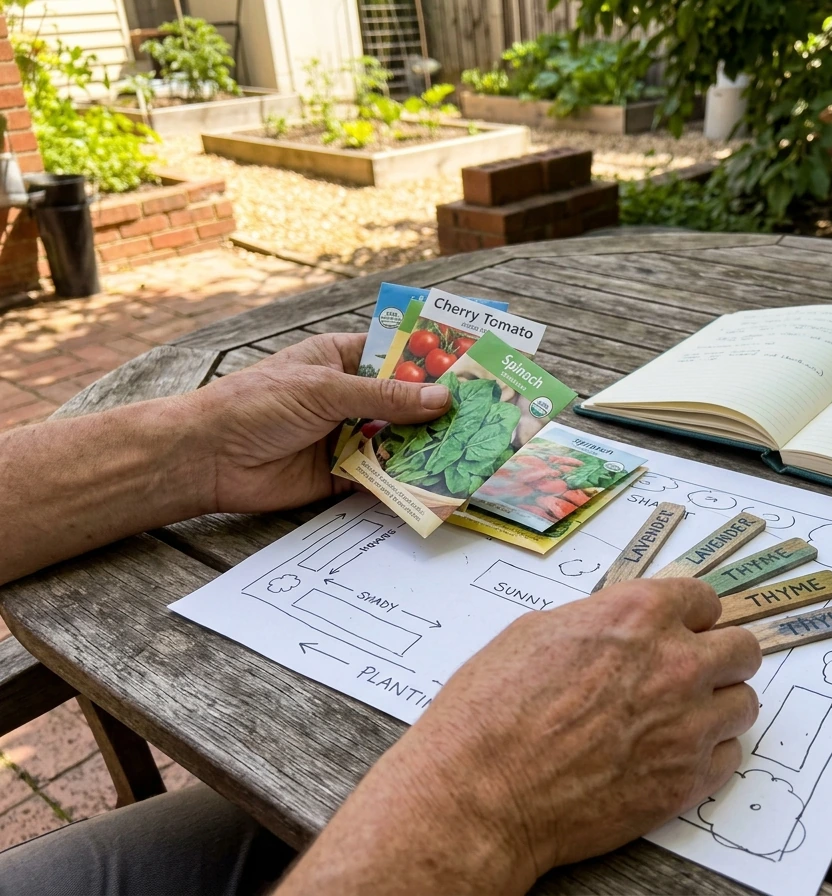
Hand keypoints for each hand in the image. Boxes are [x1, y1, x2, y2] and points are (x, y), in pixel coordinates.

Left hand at [184, 333, 450, 513]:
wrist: (208, 458)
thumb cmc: (256, 404)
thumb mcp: (325, 390)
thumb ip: (384, 397)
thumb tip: (441, 400)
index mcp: (341, 360)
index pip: (396, 356)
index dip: (432, 362)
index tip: (473, 366)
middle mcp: (348, 398)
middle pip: (404, 403)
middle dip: (438, 411)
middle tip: (485, 416)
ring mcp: (347, 437)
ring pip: (398, 442)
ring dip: (428, 447)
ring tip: (474, 450)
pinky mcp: (342, 476)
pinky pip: (382, 478)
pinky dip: (406, 482)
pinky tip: (437, 484)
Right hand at [278, 578, 760, 895]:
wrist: (480, 794)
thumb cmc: (490, 714)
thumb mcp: (535, 634)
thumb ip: (596, 623)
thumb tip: (615, 628)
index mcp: (636, 616)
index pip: (704, 598)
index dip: (691, 615)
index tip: (686, 627)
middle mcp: (674, 663)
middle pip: (741, 648)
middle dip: (719, 656)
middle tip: (694, 671)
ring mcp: (687, 724)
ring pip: (743, 703)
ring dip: (717, 706)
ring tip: (682, 717)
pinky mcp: (686, 780)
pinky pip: (729, 756)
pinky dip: (708, 755)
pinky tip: (673, 755)